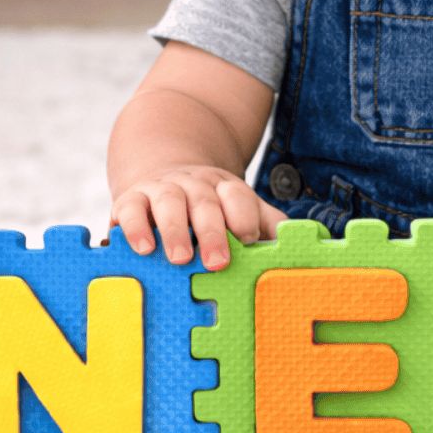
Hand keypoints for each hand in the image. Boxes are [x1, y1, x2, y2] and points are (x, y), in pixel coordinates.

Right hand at [108, 164, 286, 269]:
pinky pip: (130, 209)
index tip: (249, 239)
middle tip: (218, 262)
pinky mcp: (130, 199)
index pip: (238, 195)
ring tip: (180, 258)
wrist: (165, 170)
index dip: (244, 215)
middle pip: (205, 202)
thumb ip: (268, 224)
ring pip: (169, 202)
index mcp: (225, 188)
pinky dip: (135, 228)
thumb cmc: (210, 205)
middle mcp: (194, 185)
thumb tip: (303, 245)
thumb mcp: (241, 208)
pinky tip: (143, 248)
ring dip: (175, 230)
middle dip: (213, 232)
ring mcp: (162, 190)